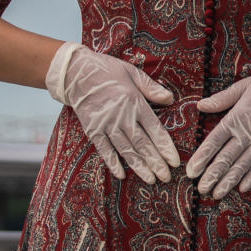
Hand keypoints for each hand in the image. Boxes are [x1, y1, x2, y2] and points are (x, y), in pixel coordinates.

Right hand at [48, 43, 179, 183]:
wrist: (76, 72)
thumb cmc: (107, 70)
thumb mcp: (133, 73)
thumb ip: (151, 88)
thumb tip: (171, 98)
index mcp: (135, 104)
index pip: (155, 130)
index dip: (165, 148)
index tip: (174, 161)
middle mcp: (122, 118)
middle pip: (142, 145)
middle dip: (156, 163)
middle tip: (167, 177)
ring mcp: (106, 125)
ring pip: (126, 150)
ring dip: (139, 166)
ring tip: (151, 180)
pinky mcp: (92, 130)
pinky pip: (104, 150)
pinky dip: (112, 162)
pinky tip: (121, 174)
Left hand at [186, 56, 250, 198]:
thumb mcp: (243, 86)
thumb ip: (222, 99)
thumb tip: (200, 105)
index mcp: (237, 116)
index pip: (214, 141)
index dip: (202, 157)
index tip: (191, 171)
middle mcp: (248, 131)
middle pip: (227, 157)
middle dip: (212, 175)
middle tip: (200, 190)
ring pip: (243, 165)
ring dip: (229, 181)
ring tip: (217, 194)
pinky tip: (242, 188)